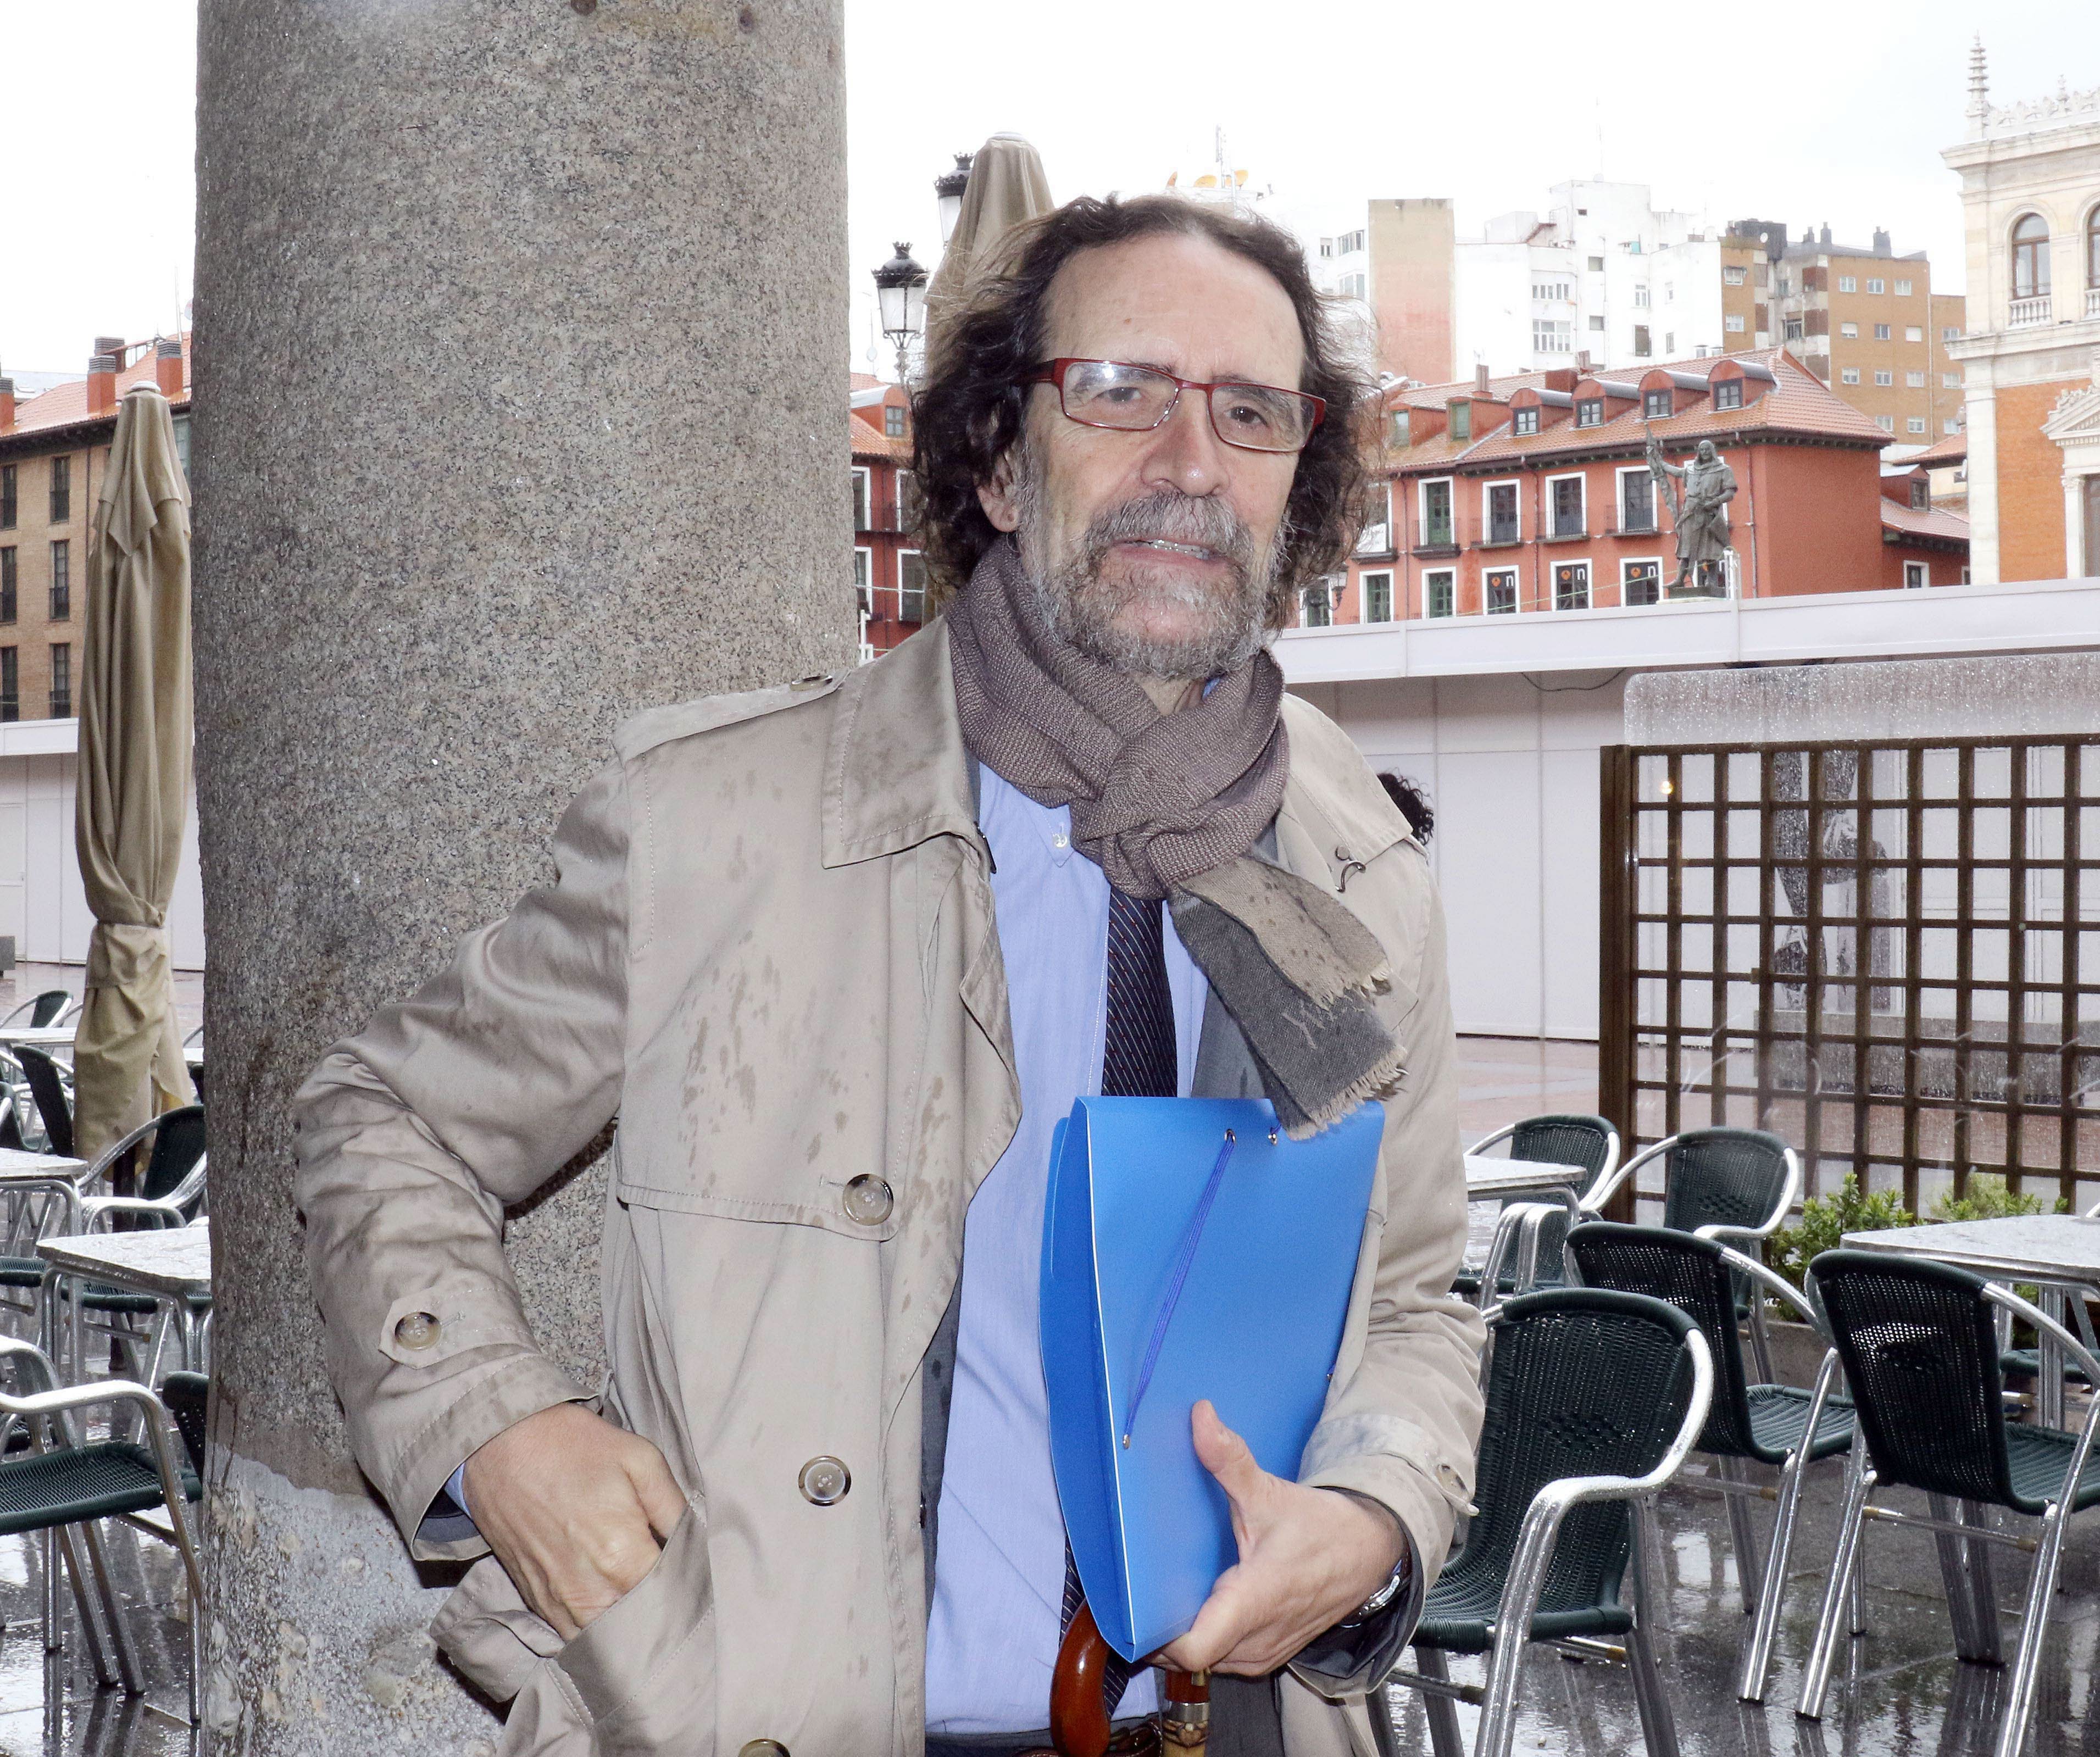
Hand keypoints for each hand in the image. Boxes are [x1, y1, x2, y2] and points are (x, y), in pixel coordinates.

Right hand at [460, 1402, 686, 1640]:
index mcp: (622, 1557)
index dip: (689, 1589)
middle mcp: (590, 1592)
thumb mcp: (642, 1460)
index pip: (672, 1598)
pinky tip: (611, 1611)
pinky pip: (574, 1636)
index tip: (698, 1579)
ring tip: (646, 1609)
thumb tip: (694, 1542)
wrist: (504, 1446)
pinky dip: (596, 1632)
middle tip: (677, 1596)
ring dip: (629, 1631)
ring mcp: (559, 1603)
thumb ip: (674, 1508)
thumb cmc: (576, 1448)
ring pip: (606, 1641)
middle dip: (662, 1616)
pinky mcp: (537, 1603)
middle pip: (641, 1627)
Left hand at [1154, 1400, 1402, 1676]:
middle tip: (1133, 1595)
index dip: (1157, 1637)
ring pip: (1205, 1664)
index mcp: (1254, 1600)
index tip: (1133, 1608)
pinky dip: (1204, 1642)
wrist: (1369, 1552)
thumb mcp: (1270, 1492)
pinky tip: (1192, 1609)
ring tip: (1157, 1601)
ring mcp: (1264, 1653)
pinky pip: (1223, 1660)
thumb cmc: (1322, 1528)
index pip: (1194, 1648)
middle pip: (1188, 1659)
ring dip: (1180, 1640)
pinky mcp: (1269, 1655)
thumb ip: (1229, 1459)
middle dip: (1158, 1632)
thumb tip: (1200, 1416)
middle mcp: (1257, 1638)